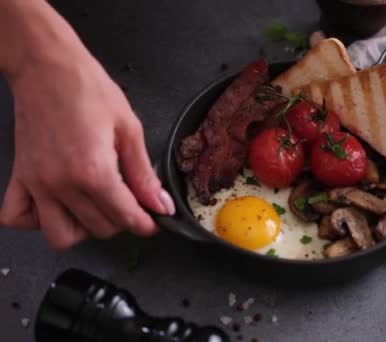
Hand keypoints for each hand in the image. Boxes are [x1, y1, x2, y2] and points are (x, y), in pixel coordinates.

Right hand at [0, 49, 174, 248]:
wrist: (47, 66)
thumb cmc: (86, 89)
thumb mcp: (128, 129)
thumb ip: (143, 174)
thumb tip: (160, 203)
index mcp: (93, 171)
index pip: (125, 216)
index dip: (146, 223)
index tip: (153, 220)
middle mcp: (62, 183)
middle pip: (99, 229)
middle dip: (121, 221)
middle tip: (130, 201)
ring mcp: (37, 183)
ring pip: (61, 235)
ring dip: (83, 228)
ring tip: (96, 206)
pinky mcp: (20, 177)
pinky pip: (18, 217)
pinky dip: (38, 220)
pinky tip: (59, 204)